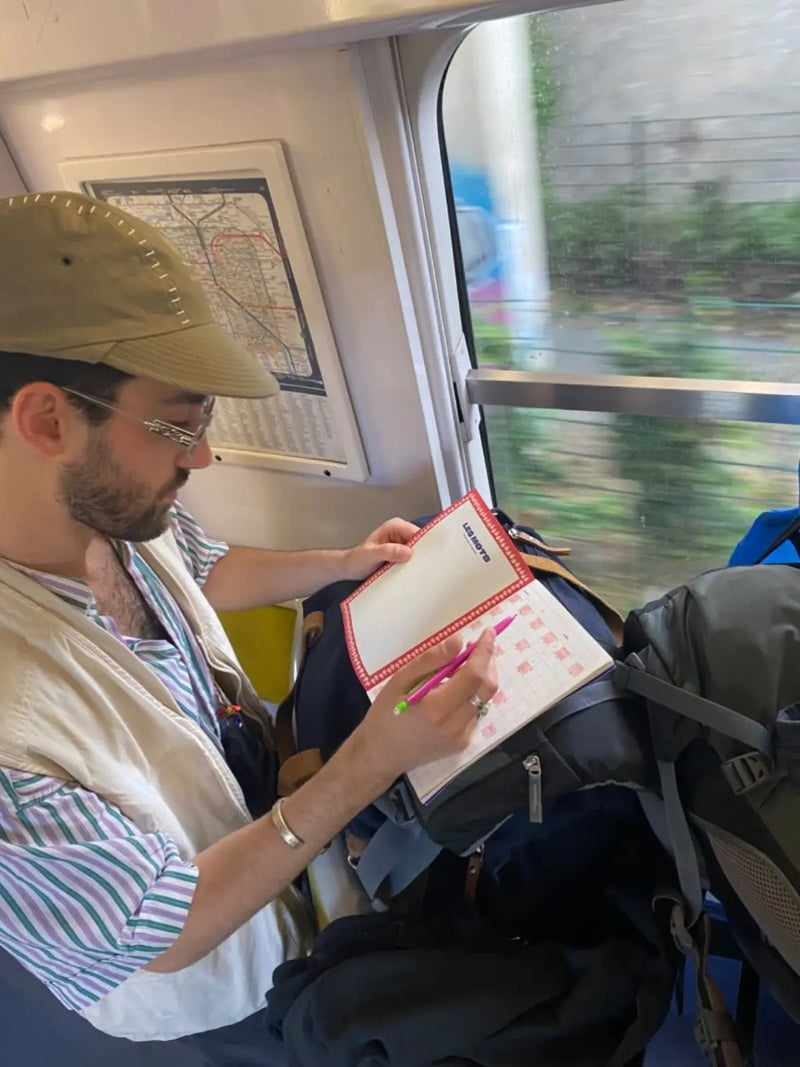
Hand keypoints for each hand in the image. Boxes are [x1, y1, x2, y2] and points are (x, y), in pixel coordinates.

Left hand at [341, 517, 419, 580]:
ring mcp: (403, 545)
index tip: (426, 559)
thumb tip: (408, 552)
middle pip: (421, 543)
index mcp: (395, 526)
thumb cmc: (356, 559)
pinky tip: (413, 576)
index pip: (416, 533)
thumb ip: (387, 551)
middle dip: (423, 556)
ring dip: (418, 564)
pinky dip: (414, 569)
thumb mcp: (370, 555)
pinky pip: (413, 561)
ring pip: (419, 553)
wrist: (350, 569)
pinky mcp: (403, 556)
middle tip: (423, 570)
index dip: (423, 545)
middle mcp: (401, 533)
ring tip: (418, 574)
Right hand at [353, 629, 498, 785]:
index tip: (488, 633)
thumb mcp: (400, 680)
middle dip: (488, 663)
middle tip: (476, 647)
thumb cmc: (385, 714)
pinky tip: (455, 691)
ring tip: (463, 667)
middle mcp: (455, 725)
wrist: (381, 755)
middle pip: (487, 688)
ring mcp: (461, 737)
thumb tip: (459, 641)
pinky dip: (473, 695)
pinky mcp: (462, 743)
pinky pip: (476, 712)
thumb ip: (431, 660)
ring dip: (481, 679)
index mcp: (437, 708)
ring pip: (485, 700)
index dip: (485, 652)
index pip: (474, 675)